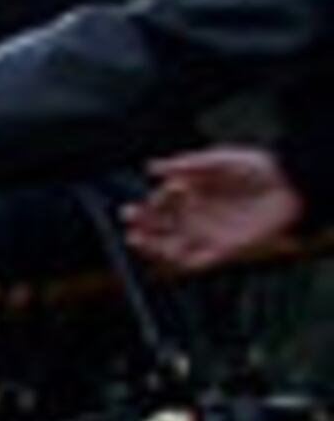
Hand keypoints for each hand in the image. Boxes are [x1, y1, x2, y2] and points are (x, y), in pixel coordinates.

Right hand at [124, 147, 304, 273]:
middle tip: (128, 216)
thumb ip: (187, 163)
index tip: (152, 196)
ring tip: (136, 237)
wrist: (291, 188)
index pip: (162, 200)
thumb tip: (152, 166)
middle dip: (141, 221)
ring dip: (150, 244)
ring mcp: (206, 234)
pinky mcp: (219, 251)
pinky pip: (191, 261)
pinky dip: (174, 261)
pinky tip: (162, 254)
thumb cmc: (260, 169)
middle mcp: (196, 215)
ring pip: (169, 244)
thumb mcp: (221, 159)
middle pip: (160, 224)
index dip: (153, 200)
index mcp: (193, 193)